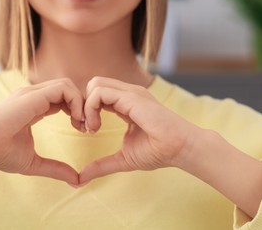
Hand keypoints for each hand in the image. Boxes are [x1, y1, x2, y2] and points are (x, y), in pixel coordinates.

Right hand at [0, 79, 83, 184]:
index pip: (62, 99)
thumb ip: (56, 169)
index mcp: (34, 107)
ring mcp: (32, 93)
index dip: (77, 111)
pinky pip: (63, 88)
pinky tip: (75, 120)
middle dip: (83, 105)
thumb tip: (76, 181)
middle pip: (67, 89)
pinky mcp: (32, 95)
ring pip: (67, 85)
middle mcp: (34, 96)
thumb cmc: (0, 153)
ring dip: (81, 103)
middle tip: (87, 127)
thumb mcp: (34, 163)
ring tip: (82, 124)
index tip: (82, 130)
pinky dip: (76, 101)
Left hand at [80, 77, 201, 183]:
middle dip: (83, 104)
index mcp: (125, 102)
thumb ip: (102, 165)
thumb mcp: (123, 158)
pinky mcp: (131, 97)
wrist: (180, 149)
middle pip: (93, 84)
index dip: (87, 110)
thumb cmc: (158, 151)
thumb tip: (81, 178)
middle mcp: (127, 93)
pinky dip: (90, 108)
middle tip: (86, 128)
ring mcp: (130, 92)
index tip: (88, 131)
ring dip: (86, 107)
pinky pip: (99, 93)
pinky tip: (96, 127)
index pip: (98, 94)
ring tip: (92, 129)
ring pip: (94, 85)